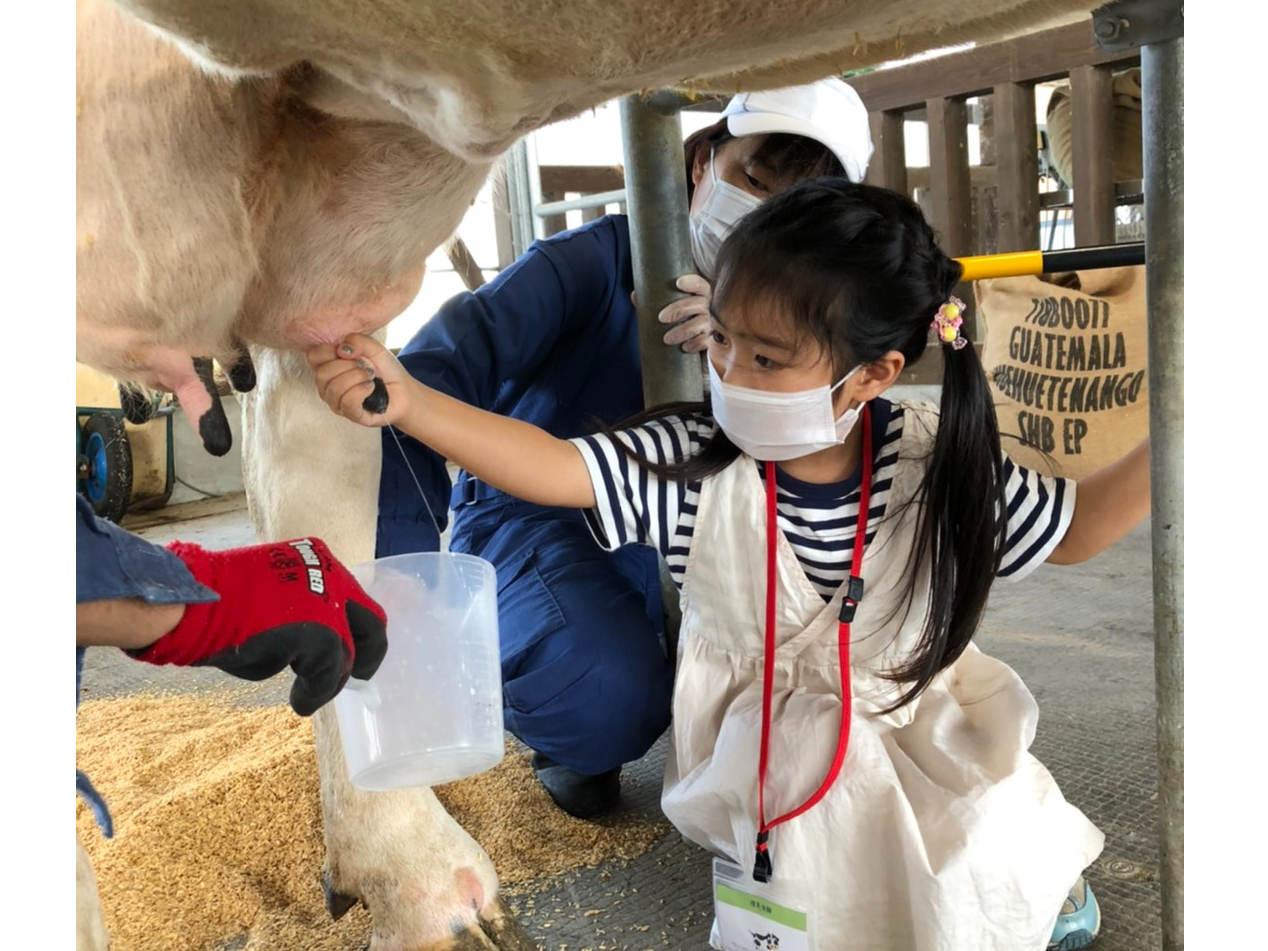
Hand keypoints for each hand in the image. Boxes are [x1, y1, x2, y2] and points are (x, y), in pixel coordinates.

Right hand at [129, 536, 388, 715]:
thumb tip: (315, 649)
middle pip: (371, 623)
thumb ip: (299, 612)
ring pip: (345, 653)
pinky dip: (315, 692)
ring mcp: (327, 602)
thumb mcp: (269, 598)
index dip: (358, 630)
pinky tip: (299, 703)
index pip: (353, 598)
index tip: (355, 652)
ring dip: (327, 680)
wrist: (192, 606)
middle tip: (360, 678)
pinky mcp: (320, 631)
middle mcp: (329, 574)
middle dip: (369, 655)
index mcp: (314, 558)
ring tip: (306, 696)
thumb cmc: (215, 605)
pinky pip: (327, 673)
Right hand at [309, 333, 411, 426]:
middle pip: (321, 374)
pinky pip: (347, 402)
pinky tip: (371, 388)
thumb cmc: (385, 370)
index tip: (349, 353)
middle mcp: (328, 385)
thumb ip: (358, 340)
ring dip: (356, 378)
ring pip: (334, 389)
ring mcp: (337, 402)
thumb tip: (342, 349)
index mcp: (329, 366)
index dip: (329, 351)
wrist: (403, 390)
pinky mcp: (351, 414)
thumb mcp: (374, 348)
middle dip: (346, 366)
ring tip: (370, 378)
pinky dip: (361, 391)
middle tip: (365, 367)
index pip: (313, 356)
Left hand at [657, 274, 713, 352]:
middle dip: (679, 309)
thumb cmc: (674, 318)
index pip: (700, 284)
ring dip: (684, 330)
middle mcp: (707, 307)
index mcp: (698, 295)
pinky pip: (706, 341)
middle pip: (699, 304)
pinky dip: (695, 343)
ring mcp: (710, 324)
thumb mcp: (664, 307)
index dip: (692, 282)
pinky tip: (685, 347)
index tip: (678, 283)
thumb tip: (635, 295)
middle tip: (661, 318)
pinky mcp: (708, 340)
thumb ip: (652, 301)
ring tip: (667, 339)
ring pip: (702, 323)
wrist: (685, 342)